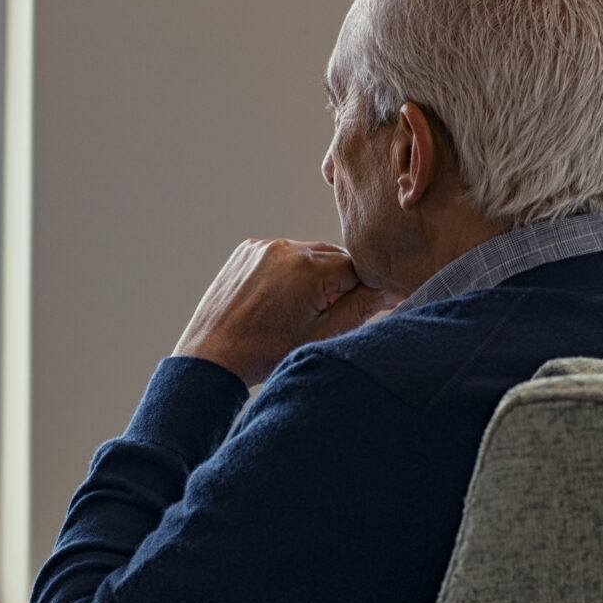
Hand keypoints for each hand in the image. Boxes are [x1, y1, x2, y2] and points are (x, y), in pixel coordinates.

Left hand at [174, 239, 394, 385]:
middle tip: (324, 315)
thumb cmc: (265, 353)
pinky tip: (277, 300)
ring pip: (308, 254)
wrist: (212, 356)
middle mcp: (287, 248)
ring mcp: (263, 246)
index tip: (355, 309)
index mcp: (310, 268)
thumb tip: (390, 289)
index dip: (361, 290)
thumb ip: (360, 308)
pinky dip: (288, 271)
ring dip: (313, 276)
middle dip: (338, 282)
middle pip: (334, 257)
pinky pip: (282, 254)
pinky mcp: (247, 250)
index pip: (358, 267)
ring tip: (296, 310)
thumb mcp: (321, 336)